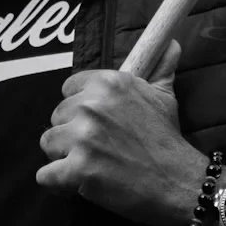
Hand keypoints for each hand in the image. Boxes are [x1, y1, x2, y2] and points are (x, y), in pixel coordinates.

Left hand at [37, 43, 206, 225]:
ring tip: (91, 165)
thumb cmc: (167, 139)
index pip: (68, 89)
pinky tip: (76, 183)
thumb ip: (161, 66)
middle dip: (72, 134)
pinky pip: (45, 175)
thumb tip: (172, 42)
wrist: (179, 181)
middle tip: (99, 148)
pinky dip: (57, 182)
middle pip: (56, 117)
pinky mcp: (78, 169)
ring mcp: (83, 137)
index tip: (96, 122)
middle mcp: (92, 105)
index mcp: (108, 83)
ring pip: (48, 144)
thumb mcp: (164, 96)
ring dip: (63, 157)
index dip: (79, 108)